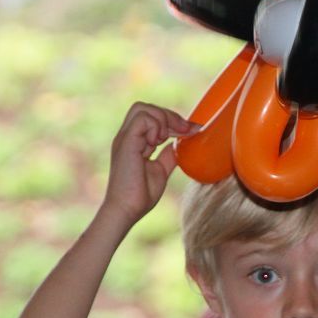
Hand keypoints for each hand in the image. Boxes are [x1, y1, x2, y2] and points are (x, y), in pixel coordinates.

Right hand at [103, 102, 196, 219]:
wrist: (126, 210)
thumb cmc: (140, 195)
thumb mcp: (161, 170)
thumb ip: (168, 155)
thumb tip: (179, 143)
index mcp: (134, 141)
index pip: (151, 116)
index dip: (173, 120)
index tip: (192, 130)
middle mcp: (127, 136)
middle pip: (145, 107)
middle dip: (169, 115)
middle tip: (185, 131)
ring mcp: (125, 138)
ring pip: (142, 108)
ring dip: (162, 120)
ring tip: (165, 140)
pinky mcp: (125, 143)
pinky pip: (142, 119)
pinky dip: (155, 127)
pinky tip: (157, 143)